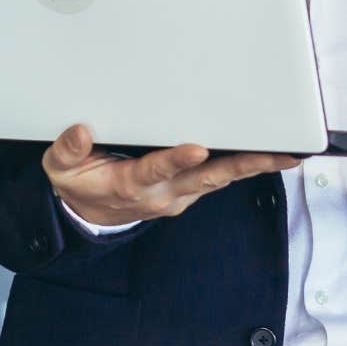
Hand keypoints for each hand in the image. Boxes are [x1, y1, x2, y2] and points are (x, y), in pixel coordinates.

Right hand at [43, 124, 299, 226]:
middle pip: (206, 177)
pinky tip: (270, 154)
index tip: (197, 148)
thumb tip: (80, 132)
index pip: (156, 170)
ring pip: (221, 178)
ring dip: (254, 166)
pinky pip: (220, 177)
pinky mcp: (189, 190)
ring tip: (287, 154)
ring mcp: (180, 194)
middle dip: (242, 164)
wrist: (88, 213)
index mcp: (131, 184)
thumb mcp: (59, 170)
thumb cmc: (78, 183)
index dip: (177, 160)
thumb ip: (67, 151)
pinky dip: (245, 166)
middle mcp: (163, 193)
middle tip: (276, 154)